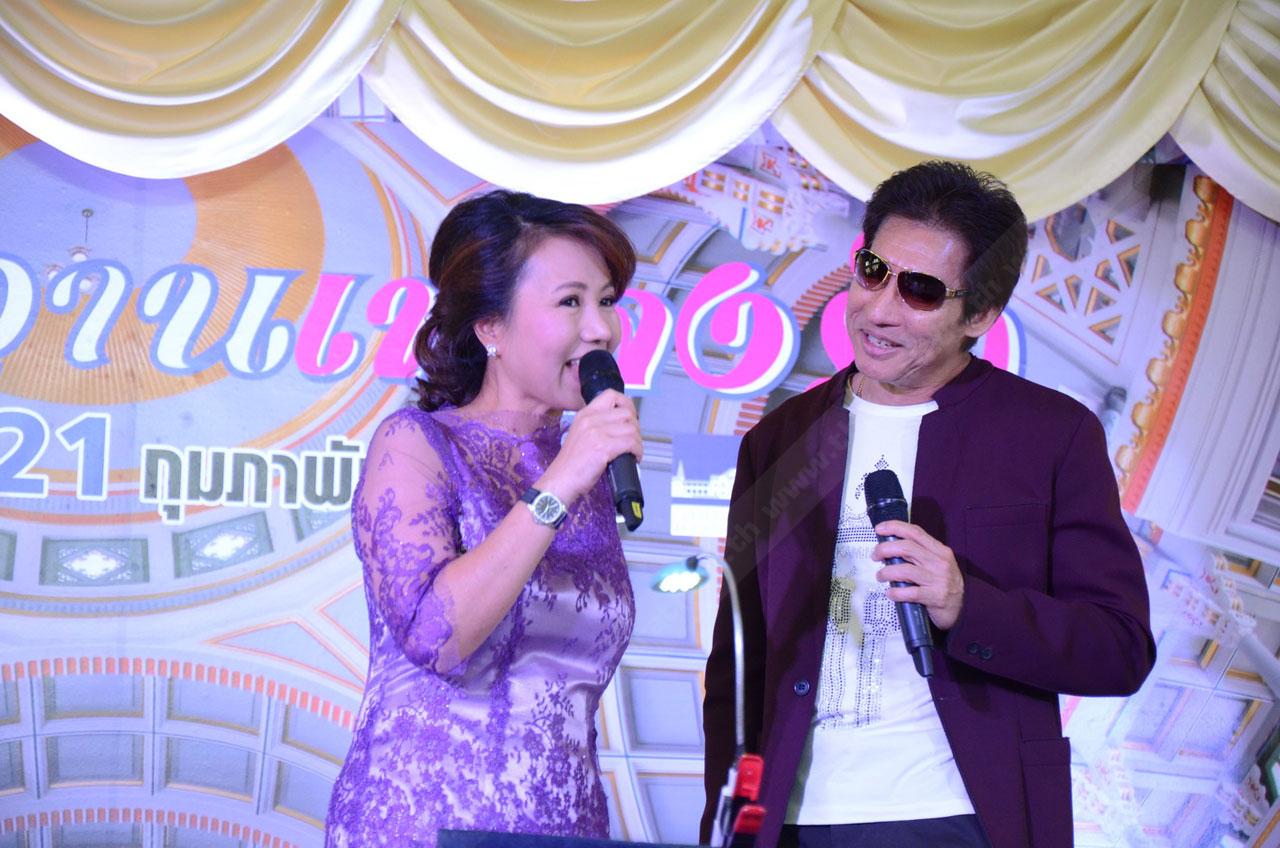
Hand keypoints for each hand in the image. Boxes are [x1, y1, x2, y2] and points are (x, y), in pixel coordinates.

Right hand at [538, 389, 641, 503]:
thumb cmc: (571, 464)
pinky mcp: (603, 447)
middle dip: (635, 427)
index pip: (611, 395)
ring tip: (633, 451)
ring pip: (632, 428)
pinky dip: (637, 451)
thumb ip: (597, 426)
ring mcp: (596, 432)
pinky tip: (634, 458)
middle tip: (633, 440)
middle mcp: (590, 419)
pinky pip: (631, 443)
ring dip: (637, 441)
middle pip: (626, 413)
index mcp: (584, 415)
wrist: (560, 480)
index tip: (631, 417)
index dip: (627, 404)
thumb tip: (621, 426)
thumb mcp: (580, 435)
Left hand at [871, 520, 964, 629]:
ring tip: (880, 577)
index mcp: (939, 550)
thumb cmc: (944, 583)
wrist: (964, 606)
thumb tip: (890, 547)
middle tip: (875, 556)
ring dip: (886, 572)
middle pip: (906, 548)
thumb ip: (919, 554)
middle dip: (884, 549)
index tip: (879, 529)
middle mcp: (939, 562)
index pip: (915, 532)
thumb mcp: (937, 563)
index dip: (895, 527)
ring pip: (905, 570)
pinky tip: (890, 593)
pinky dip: (895, 593)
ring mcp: (938, 580)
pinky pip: (909, 592)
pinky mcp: (935, 597)